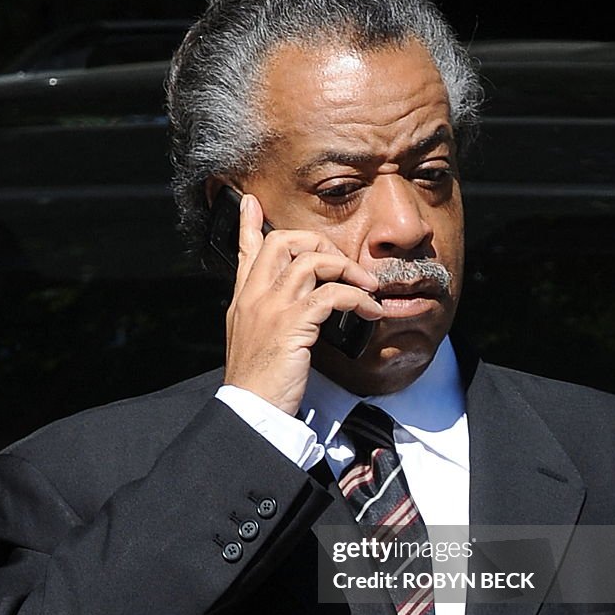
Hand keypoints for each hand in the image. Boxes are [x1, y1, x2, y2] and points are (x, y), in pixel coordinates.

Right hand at [224, 194, 383, 414]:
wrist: (250, 410)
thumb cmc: (258, 382)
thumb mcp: (252, 342)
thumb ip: (266, 316)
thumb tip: (291, 308)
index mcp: (243, 299)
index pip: (246, 251)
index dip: (249, 225)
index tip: (252, 204)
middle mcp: (254, 296)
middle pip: (284, 242)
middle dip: (319, 243)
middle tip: (344, 264)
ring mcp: (272, 307)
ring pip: (313, 262)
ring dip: (348, 269)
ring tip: (368, 288)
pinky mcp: (292, 324)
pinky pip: (332, 295)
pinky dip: (358, 298)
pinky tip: (370, 312)